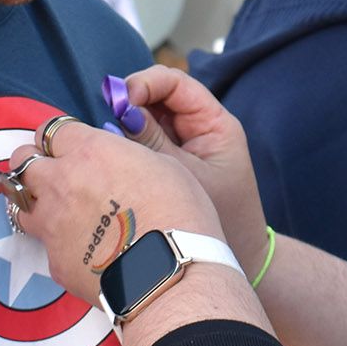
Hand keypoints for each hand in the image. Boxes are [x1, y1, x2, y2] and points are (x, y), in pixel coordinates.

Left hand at [10, 122, 223, 306]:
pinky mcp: (54, 261)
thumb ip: (126, 156)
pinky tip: (82, 248)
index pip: (51, 130)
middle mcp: (61, 183)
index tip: (71, 147)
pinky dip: (58, 242)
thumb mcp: (164, 165)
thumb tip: (114, 161)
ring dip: (34, 200)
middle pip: (22, 160)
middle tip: (55, 172)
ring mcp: (52, 225)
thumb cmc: (181, 216)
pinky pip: (45, 244)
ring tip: (59, 210)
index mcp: (89, 151)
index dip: (60, 138)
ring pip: (18, 203)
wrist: (172, 274)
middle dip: (34, 162)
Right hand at [110, 67, 267, 270]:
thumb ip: (153, 142)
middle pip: (155, 98)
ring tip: (109, 145)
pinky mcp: (166, 165)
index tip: (121, 101)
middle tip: (108, 124)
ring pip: (143, 121)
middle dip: (128, 105)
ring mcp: (180, 146)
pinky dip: (124, 148)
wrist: (238, 262)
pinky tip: (111, 160)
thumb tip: (119, 109)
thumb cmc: (224, 222)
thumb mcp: (186, 176)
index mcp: (214, 124)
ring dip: (123, 128)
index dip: (145, 84)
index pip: (175, 83)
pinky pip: (140, 145)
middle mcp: (197, 128)